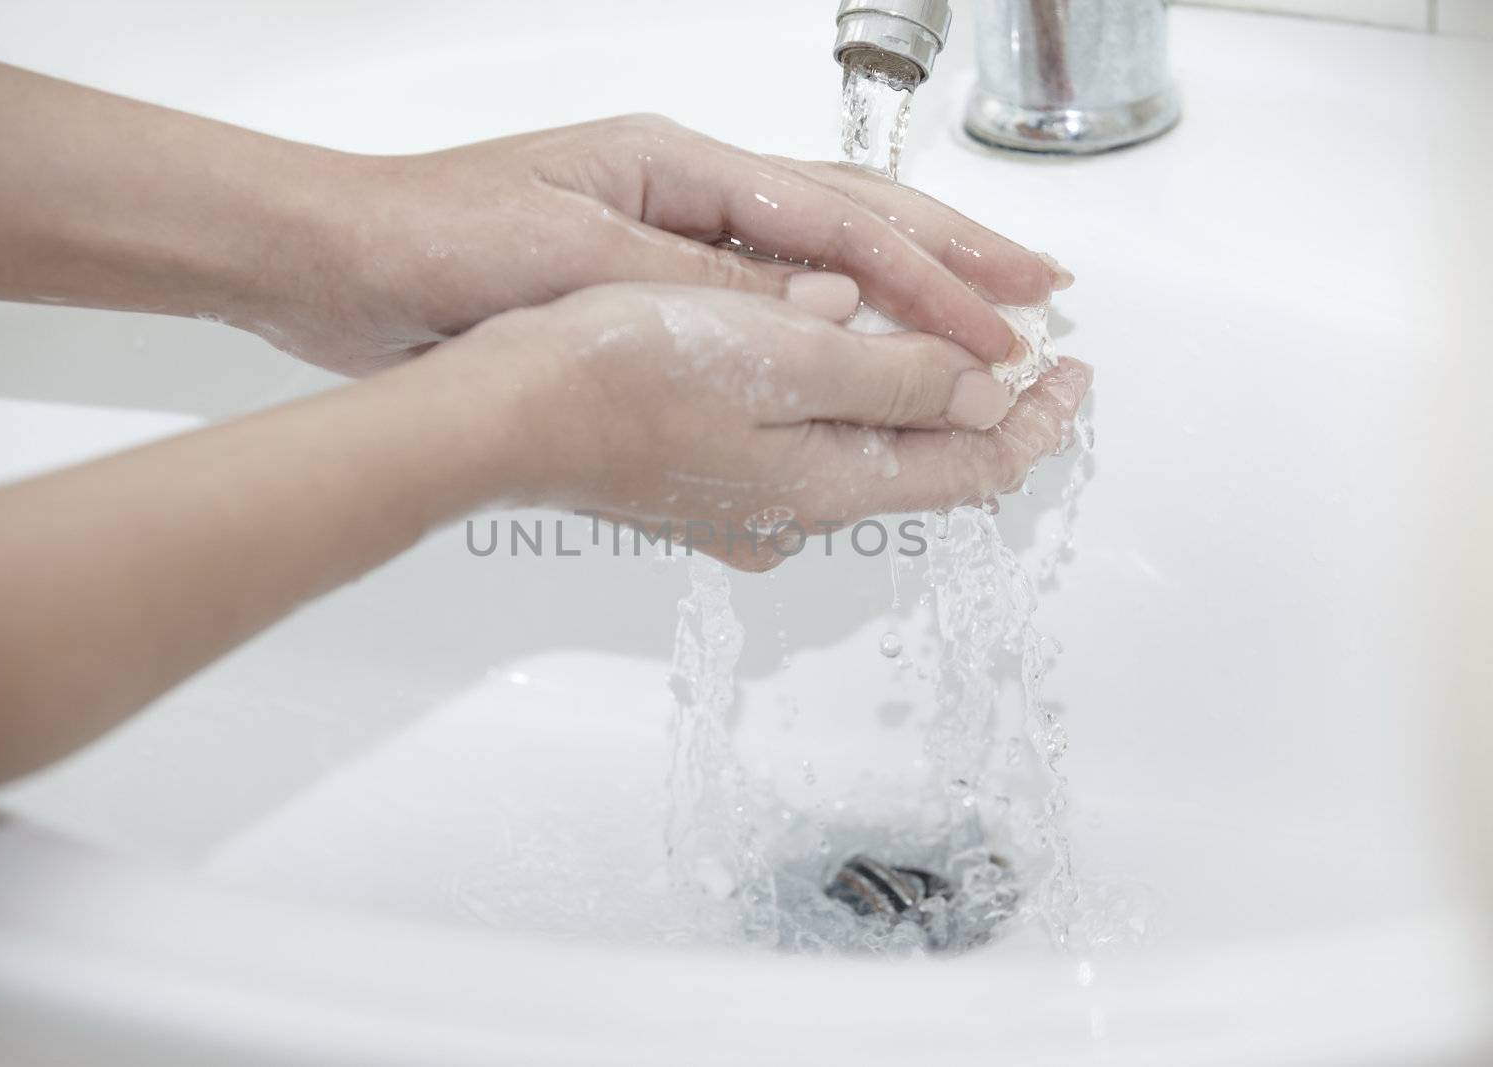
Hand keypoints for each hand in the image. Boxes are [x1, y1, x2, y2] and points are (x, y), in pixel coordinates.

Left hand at [270, 115, 1072, 374]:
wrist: (343, 267)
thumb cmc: (439, 240)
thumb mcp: (579, 257)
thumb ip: (705, 289)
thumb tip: (828, 316)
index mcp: (686, 169)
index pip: (843, 227)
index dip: (932, 283)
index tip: (1004, 331)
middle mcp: (693, 196)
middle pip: (855, 221)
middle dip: (954, 259)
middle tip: (1042, 292)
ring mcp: (675, 239)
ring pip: (820, 266)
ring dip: (906, 294)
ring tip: (981, 321)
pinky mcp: (649, 291)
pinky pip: (764, 312)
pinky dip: (826, 333)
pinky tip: (864, 354)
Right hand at [436, 281, 1091, 570]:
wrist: (504, 415)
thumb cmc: (626, 377)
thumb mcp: (787, 360)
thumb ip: (899, 381)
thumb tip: (987, 395)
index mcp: (831, 485)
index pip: (977, 467)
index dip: (1041, 418)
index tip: (1076, 367)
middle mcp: (797, 512)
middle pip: (928, 470)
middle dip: (988, 411)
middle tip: (1029, 356)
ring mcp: (747, 504)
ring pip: (866, 458)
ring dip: (917, 406)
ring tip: (945, 350)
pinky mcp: (704, 484)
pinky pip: (806, 449)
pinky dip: (846, 409)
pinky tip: (832, 364)